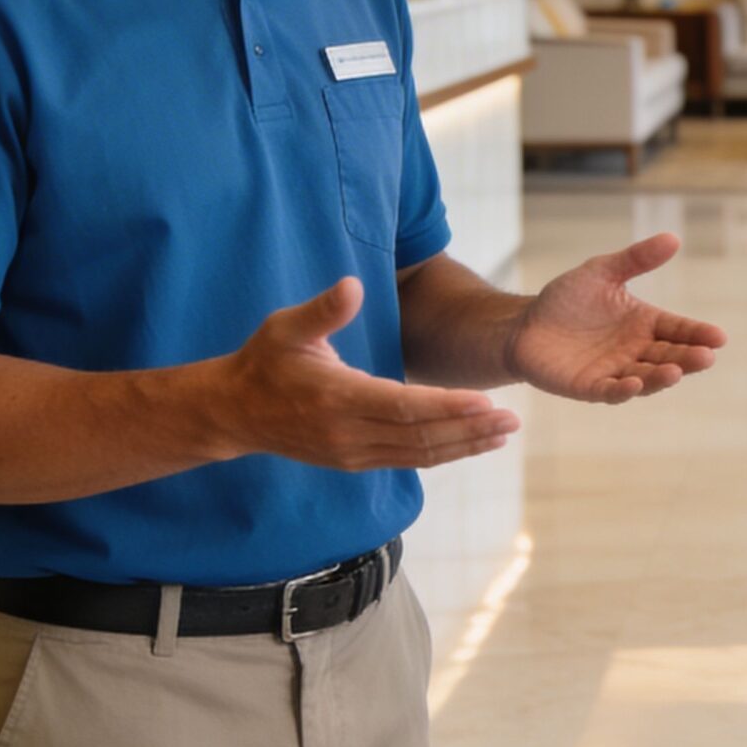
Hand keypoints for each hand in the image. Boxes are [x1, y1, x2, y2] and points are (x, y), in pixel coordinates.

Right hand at [219, 278, 518, 470]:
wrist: (234, 412)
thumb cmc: (265, 361)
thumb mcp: (285, 328)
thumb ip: (322, 310)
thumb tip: (352, 285)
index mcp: (337, 397)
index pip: (403, 406)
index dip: (447, 406)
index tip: (486, 402)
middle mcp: (348, 433)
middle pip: (420, 436)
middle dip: (469, 429)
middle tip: (512, 421)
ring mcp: (352, 452)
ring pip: (418, 454)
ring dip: (464, 446)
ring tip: (503, 435)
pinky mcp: (355, 461)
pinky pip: (407, 460)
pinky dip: (442, 454)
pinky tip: (470, 444)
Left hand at [507, 233, 725, 402]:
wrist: (525, 325)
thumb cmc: (567, 300)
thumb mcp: (602, 271)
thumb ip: (636, 258)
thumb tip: (674, 238)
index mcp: (644, 324)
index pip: (678, 330)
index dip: (698, 334)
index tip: (719, 337)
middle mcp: (635, 351)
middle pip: (669, 356)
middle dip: (689, 358)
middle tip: (707, 356)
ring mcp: (614, 371)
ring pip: (646, 377)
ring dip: (661, 377)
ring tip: (676, 371)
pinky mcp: (588, 387)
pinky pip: (609, 392)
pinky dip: (623, 390)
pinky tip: (633, 384)